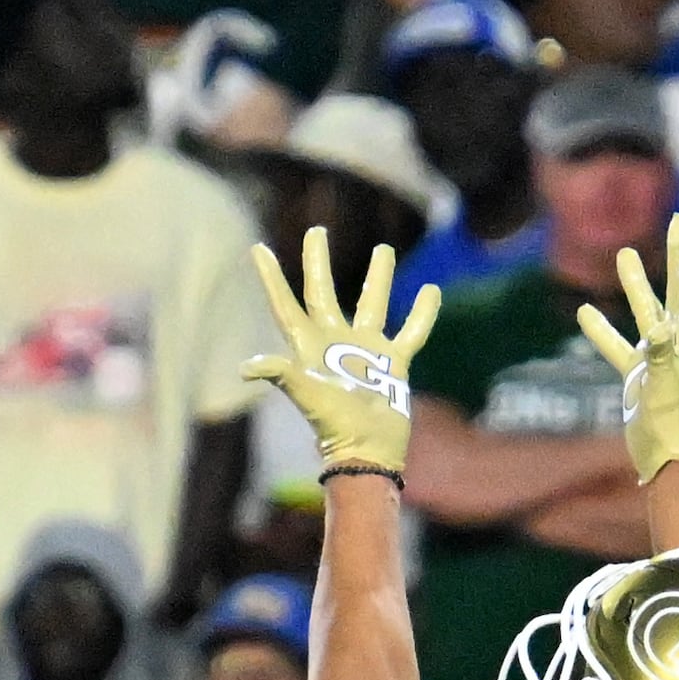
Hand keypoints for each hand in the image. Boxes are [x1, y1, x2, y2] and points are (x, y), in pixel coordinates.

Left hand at [246, 225, 442, 477]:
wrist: (367, 448)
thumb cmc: (333, 423)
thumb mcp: (305, 394)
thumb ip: (281, 373)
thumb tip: (246, 368)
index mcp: (308, 346)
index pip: (285, 304)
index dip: (271, 278)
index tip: (257, 249)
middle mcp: (334, 342)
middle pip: (323, 293)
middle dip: (318, 262)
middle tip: (316, 231)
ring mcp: (366, 350)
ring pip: (373, 302)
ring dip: (378, 276)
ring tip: (384, 248)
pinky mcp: (394, 362)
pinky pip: (411, 331)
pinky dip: (422, 313)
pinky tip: (431, 291)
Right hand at [577, 213, 678, 485]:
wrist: (664, 455)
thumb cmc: (670, 422)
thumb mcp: (667, 386)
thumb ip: (662, 355)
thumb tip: (657, 326)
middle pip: (677, 288)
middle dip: (678, 254)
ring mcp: (658, 357)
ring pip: (645, 311)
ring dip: (635, 284)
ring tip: (624, 254)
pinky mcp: (640, 374)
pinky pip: (618, 346)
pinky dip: (602, 331)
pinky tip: (584, 313)